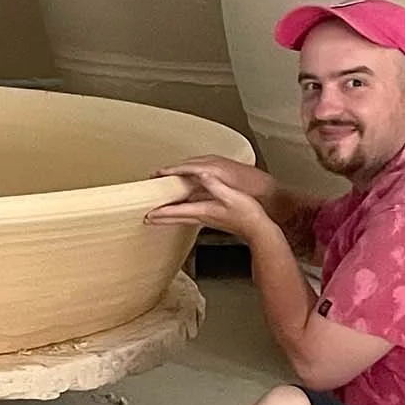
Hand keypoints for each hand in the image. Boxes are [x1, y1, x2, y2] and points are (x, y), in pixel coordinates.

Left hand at [146, 163, 274, 237]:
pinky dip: (181, 214)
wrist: (259, 230)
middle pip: (176, 218)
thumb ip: (215, 186)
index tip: (148, 214)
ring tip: (157, 217)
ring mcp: (207, 218)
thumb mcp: (232, 196)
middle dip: (160, 218)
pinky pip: (191, 216)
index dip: (162, 212)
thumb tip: (202, 175)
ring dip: (168, 217)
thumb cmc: (248, 214)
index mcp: (204, 210)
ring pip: (182, 218)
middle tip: (145, 219)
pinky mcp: (213, 218)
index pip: (177, 211)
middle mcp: (202, 216)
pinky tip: (182, 212)